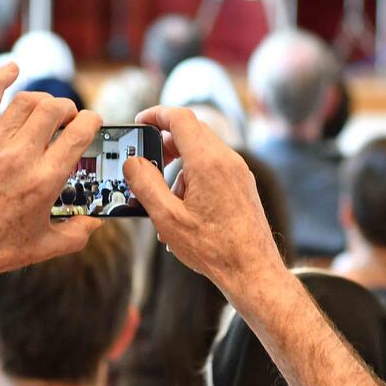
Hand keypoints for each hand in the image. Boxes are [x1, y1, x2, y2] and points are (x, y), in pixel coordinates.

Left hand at [0, 63, 101, 304]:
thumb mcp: (46, 246)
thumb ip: (78, 233)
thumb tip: (96, 223)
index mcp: (45, 181)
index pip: (78, 133)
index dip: (92, 122)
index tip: (92, 124)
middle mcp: (20, 157)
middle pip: (54, 110)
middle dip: (69, 109)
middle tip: (68, 119)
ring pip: (25, 101)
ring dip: (43, 100)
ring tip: (46, 110)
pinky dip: (1, 77)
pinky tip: (13, 70)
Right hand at [122, 105, 286, 299]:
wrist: (252, 270)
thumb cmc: (213, 248)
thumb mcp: (167, 217)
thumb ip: (145, 184)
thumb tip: (133, 163)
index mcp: (207, 162)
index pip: (180, 118)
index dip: (156, 115)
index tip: (140, 121)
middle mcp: (227, 160)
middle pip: (192, 132)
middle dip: (166, 143)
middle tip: (147, 162)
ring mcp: (238, 172)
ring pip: (202, 151)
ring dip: (180, 167)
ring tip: (167, 201)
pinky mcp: (243, 185)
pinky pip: (214, 168)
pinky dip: (195, 178)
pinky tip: (186, 210)